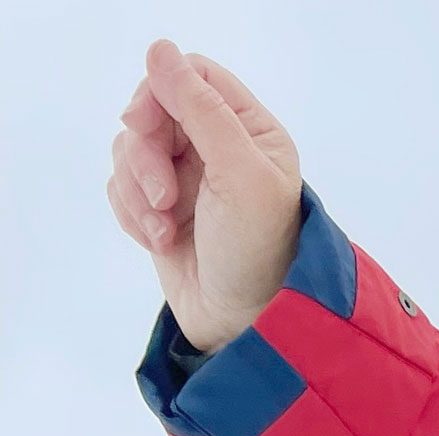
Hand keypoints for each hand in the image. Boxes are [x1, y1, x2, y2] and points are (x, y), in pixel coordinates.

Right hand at [106, 40, 302, 351]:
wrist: (245, 322)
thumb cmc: (258, 250)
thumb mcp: (239, 173)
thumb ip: (201, 110)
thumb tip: (160, 50)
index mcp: (251, 132)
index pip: (192, 78)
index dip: (159, 93)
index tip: (145, 125)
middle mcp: (220, 150)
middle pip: (151, 112)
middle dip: (146, 154)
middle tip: (164, 196)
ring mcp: (188, 179)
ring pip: (130, 150)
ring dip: (139, 192)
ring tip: (167, 228)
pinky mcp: (161, 210)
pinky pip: (121, 188)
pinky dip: (133, 213)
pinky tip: (160, 242)